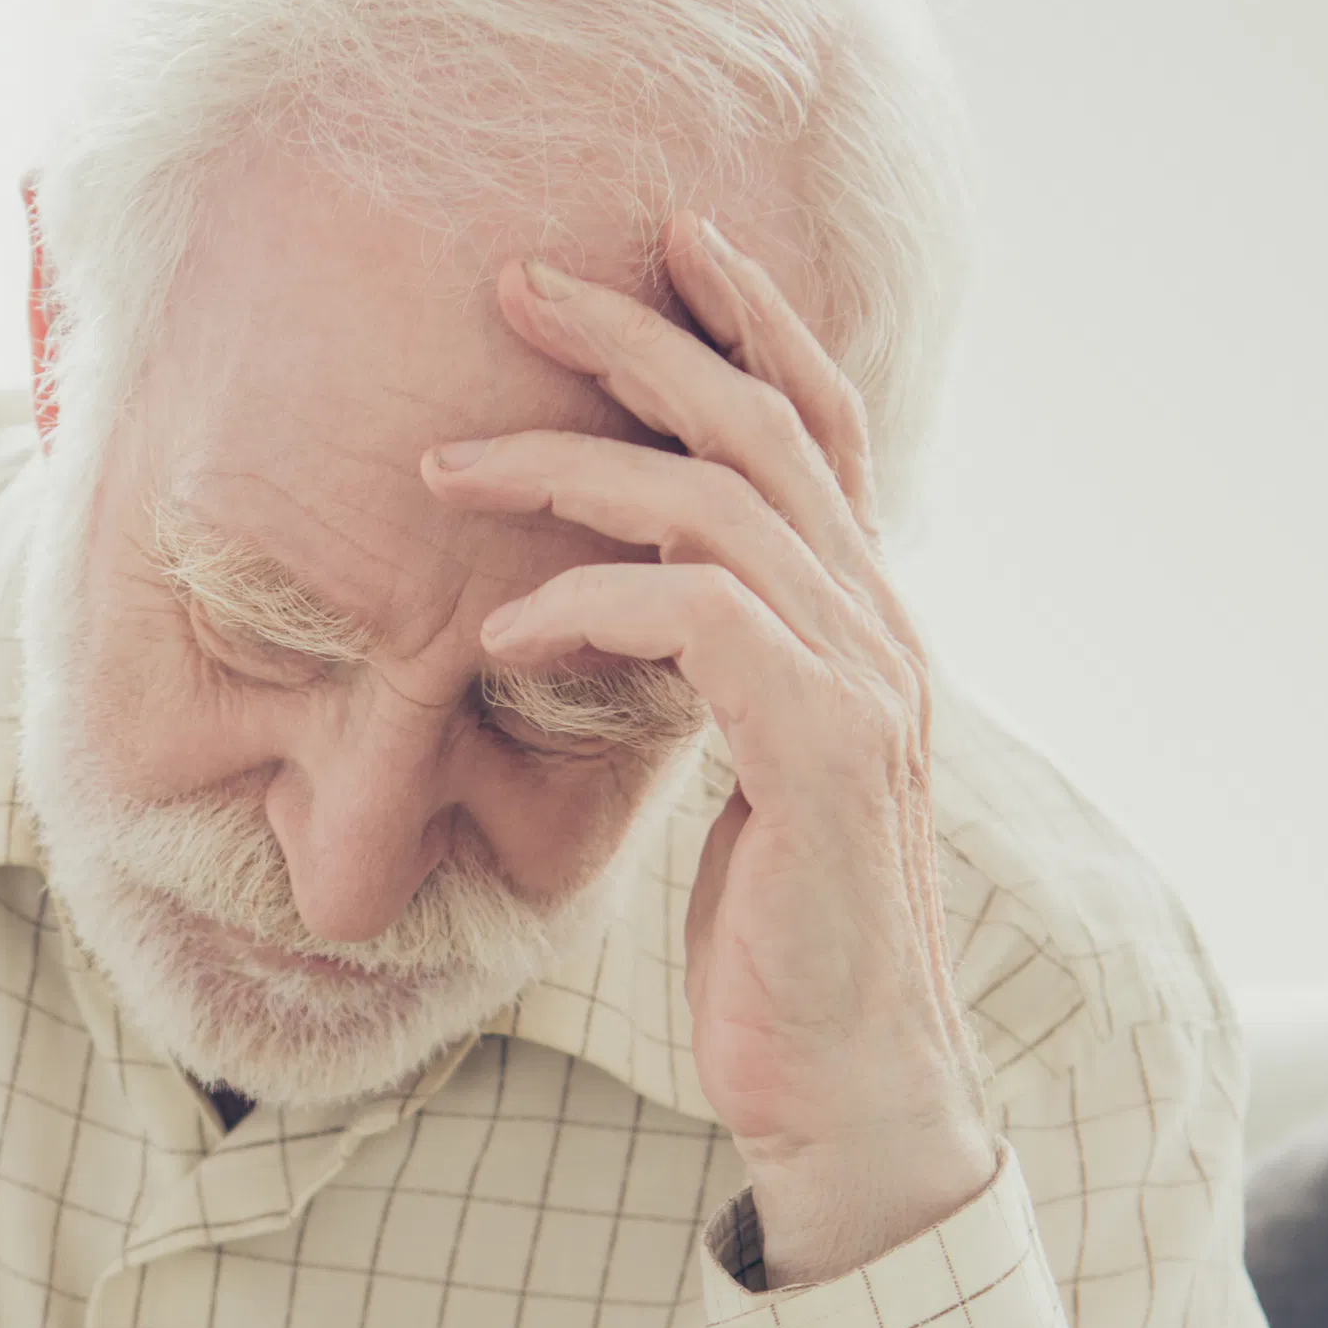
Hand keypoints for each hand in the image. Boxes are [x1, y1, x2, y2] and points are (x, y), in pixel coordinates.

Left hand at [419, 210, 995, 1288]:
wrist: (849, 1087)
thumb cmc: (775, 945)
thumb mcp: (739, 779)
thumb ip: (712, 678)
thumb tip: (623, 610)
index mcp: (863, 622)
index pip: (819, 424)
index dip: (751, 319)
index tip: (663, 241)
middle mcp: (881, 629)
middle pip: (766, 424)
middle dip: (639, 337)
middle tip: (515, 283)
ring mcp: (864, 686)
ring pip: (720, 504)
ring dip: (569, 468)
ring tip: (446, 468)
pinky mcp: (821, 754)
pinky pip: (696, 620)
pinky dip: (586, 606)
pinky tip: (498, 637)